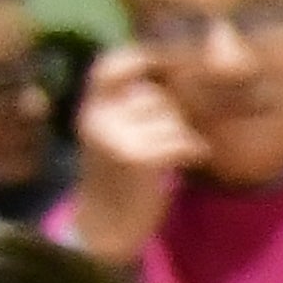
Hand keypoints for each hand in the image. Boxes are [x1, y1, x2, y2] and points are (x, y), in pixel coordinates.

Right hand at [59, 54, 196, 256]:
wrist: (106, 223)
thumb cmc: (116, 175)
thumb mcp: (112, 132)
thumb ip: (130, 105)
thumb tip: (173, 73)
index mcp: (91, 107)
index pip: (107, 67)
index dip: (137, 59)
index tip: (161, 65)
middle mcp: (99, 117)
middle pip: (154, 95)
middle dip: (172, 112)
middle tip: (170, 135)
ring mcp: (116, 136)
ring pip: (171, 117)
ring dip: (182, 134)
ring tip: (173, 152)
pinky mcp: (138, 158)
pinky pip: (180, 140)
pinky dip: (192, 149)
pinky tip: (188, 160)